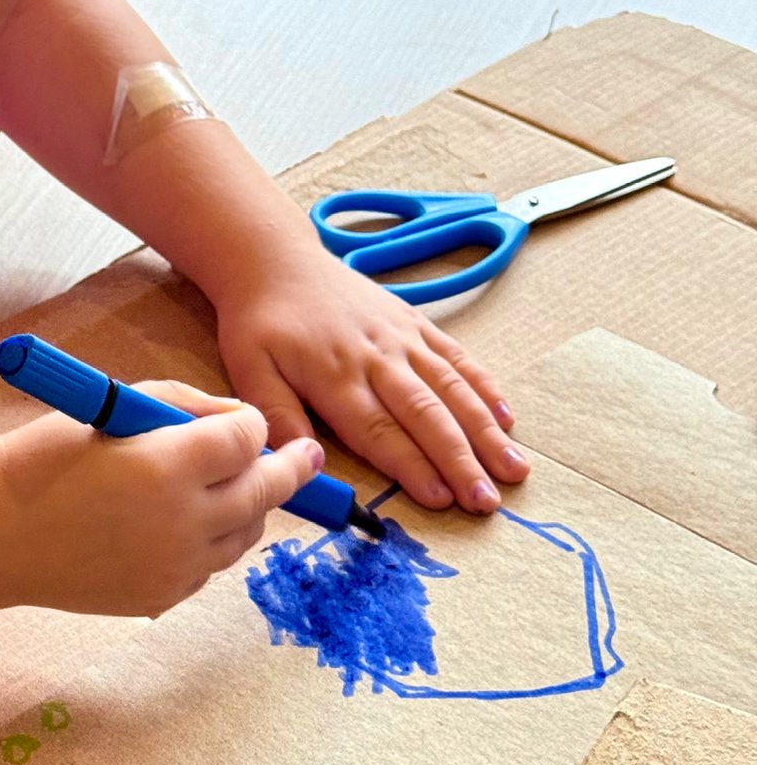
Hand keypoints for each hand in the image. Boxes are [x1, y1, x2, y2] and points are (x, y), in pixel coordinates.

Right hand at [0, 382, 323, 617]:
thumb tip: (239, 420)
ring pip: (245, 535)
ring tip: (237, 489)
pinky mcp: (162, 596)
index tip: (243, 422)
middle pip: (265, 492)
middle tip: (304, 459)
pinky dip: (210, 543)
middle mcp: (185, 521)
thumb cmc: (46, 457)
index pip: (249, 439)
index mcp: (170, 464)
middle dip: (286, 470)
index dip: (250, 425)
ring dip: (248, 508)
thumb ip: (185, 406)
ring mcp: (176, 566)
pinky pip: (210, 566)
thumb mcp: (114, 407)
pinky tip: (184, 525)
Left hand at [209, 238, 529, 512]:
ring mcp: (402, 339)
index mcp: (335, 376)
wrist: (277, 262)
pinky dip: (485, 388)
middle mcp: (378, 358)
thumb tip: (304, 461)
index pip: (379, 431)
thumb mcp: (249, 371)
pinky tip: (507, 419)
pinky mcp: (415, 323)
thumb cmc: (261, 324)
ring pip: (452, 389)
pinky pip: (457, 358)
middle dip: (460, 461)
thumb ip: (277, 416)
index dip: (412, 466)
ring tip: (514, 468)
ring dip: (485, 431)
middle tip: (487, 502)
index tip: (441, 500)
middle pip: (425, 415)